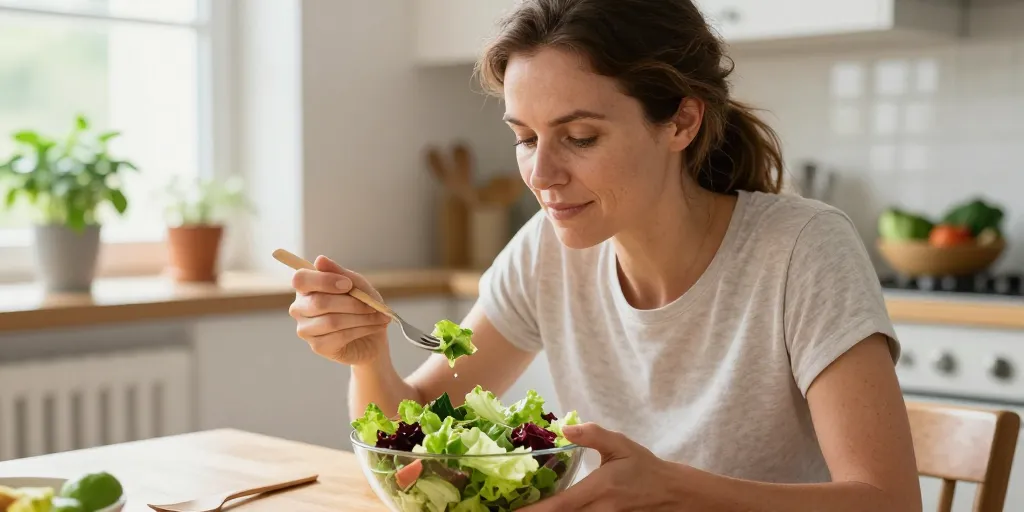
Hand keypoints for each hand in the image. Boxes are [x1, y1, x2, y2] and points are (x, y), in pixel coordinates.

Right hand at [288, 255, 391, 365]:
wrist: (372, 337)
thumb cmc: (361, 306)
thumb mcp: (357, 285)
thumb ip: (339, 272)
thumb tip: (319, 259)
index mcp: (306, 287)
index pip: (301, 279)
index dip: (324, 281)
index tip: (348, 285)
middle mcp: (299, 308)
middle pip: (319, 302)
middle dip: (352, 303)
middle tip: (373, 306)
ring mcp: (306, 329)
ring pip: (332, 321)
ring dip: (361, 318)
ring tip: (379, 317)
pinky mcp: (317, 347)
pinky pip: (339, 336)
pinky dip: (362, 330)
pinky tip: (374, 327)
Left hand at [523, 423, 681, 511]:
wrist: (671, 493)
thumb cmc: (644, 467)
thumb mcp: (621, 445)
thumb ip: (594, 435)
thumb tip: (566, 428)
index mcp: (601, 489)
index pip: (562, 505)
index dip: (535, 510)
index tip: (513, 511)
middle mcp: (601, 510)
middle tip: (511, 510)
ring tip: (527, 510)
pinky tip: (551, 510)